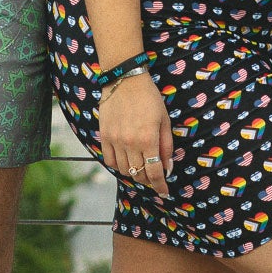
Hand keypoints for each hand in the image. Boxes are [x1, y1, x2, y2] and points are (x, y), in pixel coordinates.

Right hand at [97, 71, 173, 198]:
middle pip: (138, 174)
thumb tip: (166, 167)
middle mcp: (130, 143)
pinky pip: (109, 160)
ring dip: (133, 172)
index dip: (160, 186)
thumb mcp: (164, 120)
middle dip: (148, 180)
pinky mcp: (104, 135)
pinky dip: (118, 165)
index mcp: (148, 139)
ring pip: (123, 169)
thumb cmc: (149, 98)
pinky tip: (125, 160)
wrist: (124, 79)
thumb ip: (166, 146)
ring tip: (140, 167)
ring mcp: (115, 140)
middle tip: (153, 177)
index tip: (164, 192)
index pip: (154, 172)